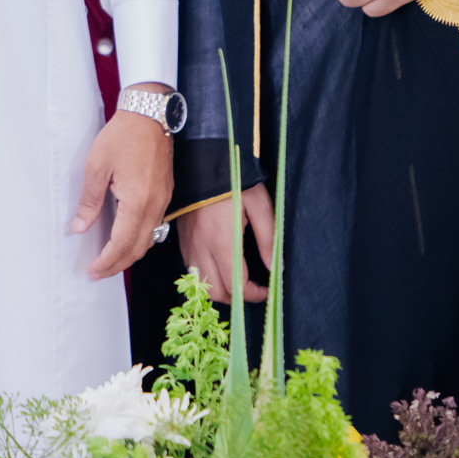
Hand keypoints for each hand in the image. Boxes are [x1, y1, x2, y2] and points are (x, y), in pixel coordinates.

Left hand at [73, 89, 175, 279]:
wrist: (149, 114)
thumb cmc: (122, 136)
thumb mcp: (96, 166)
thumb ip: (90, 200)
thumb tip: (80, 227)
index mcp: (137, 202)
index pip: (122, 244)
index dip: (106, 261)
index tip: (91, 271)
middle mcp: (155, 206)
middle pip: (138, 248)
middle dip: (117, 265)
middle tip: (97, 273)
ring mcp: (163, 200)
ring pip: (148, 240)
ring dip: (129, 254)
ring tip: (109, 261)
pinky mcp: (165, 193)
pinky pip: (154, 226)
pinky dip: (140, 240)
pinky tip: (126, 238)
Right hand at [176, 183, 273, 304]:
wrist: (203, 160)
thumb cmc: (235, 180)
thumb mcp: (260, 205)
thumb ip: (268, 239)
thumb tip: (276, 267)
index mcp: (223, 241)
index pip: (237, 285)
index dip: (254, 295)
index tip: (265, 289)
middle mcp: (202, 247)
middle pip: (216, 292)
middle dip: (236, 297)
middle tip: (252, 288)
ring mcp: (189, 244)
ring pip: (201, 285)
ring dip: (219, 288)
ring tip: (235, 279)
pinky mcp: (182, 240)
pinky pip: (191, 270)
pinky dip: (206, 276)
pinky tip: (219, 265)